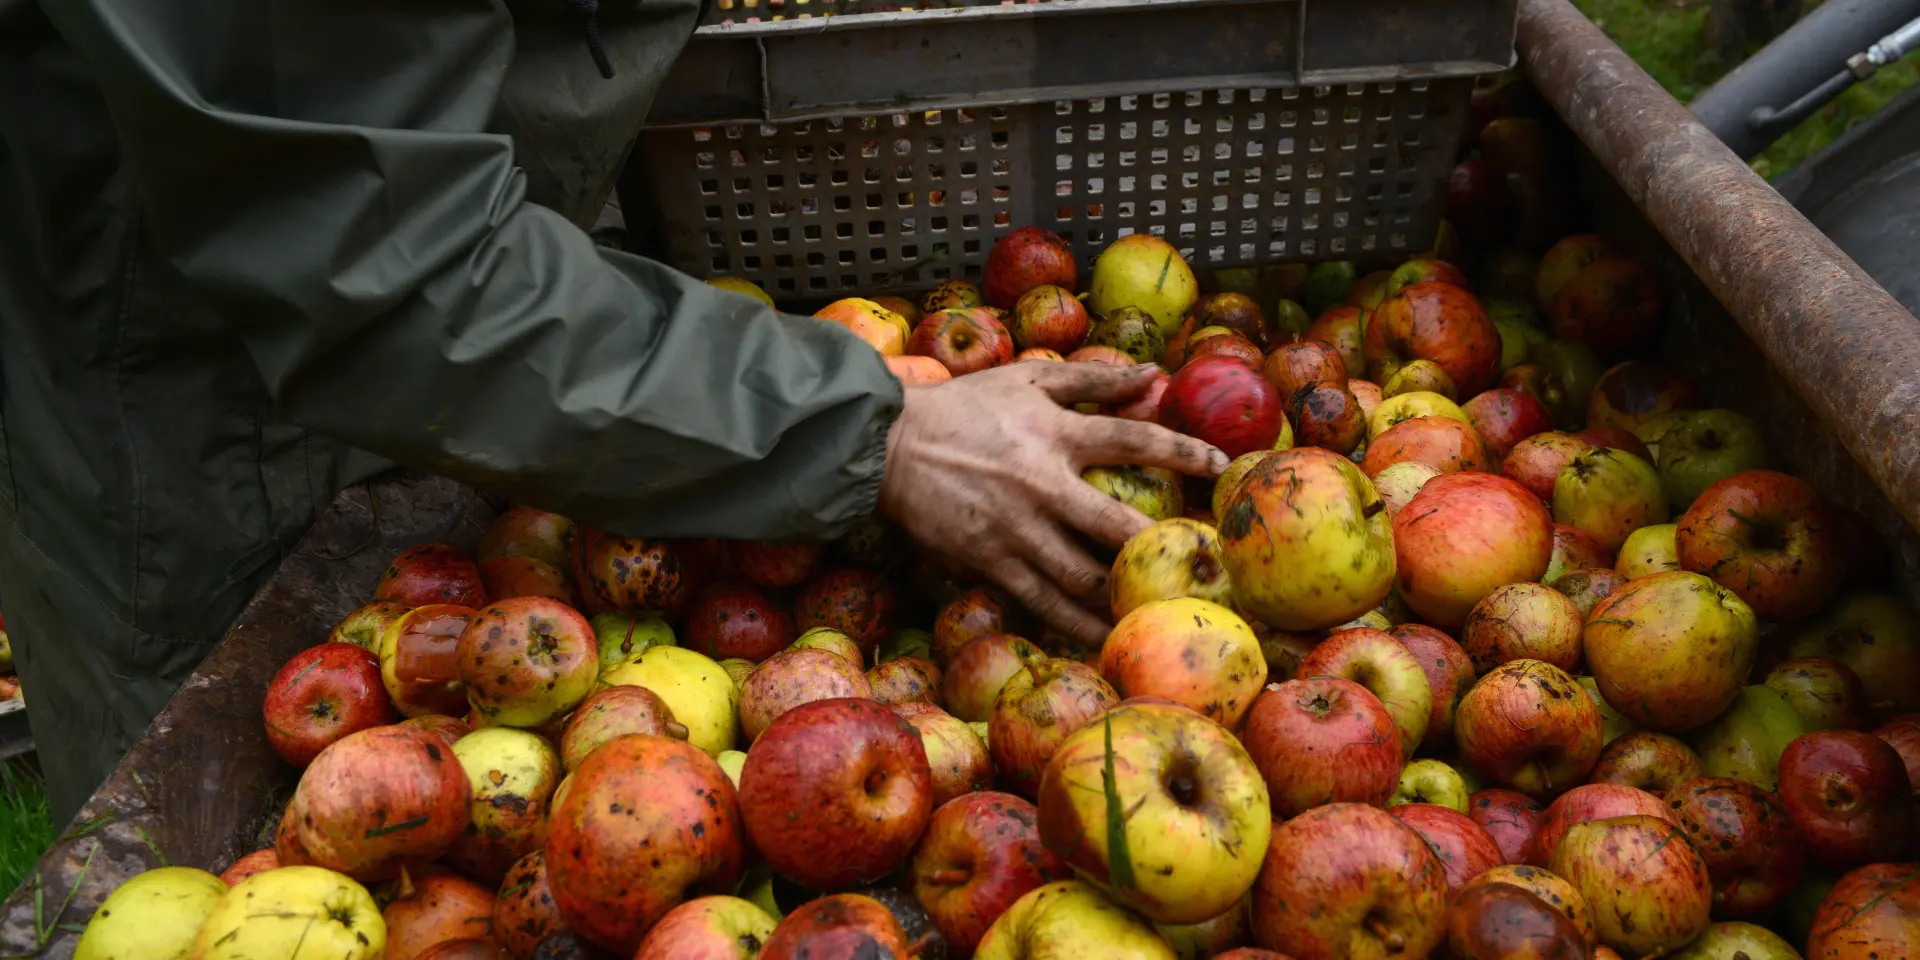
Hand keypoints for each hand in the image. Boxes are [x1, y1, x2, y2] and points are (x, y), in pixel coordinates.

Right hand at [878, 361, 1227, 647]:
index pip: (1133, 440)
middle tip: (1202, 568)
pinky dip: (1074, 623)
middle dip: (1162, 549)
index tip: (1220, 468)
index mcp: (1056, 434)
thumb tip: (1152, 371)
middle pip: (1117, 526)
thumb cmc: (962, 407)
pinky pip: (1041, 601)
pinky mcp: (990, 562)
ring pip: (1082, 577)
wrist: (888, 444)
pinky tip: (1103, 639)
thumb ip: (1092, 380)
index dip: (1183, 453)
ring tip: (1162, 613)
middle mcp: (1043, 486)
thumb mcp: (1026, 380)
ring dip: (1124, 598)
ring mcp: (1016, 530)